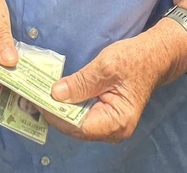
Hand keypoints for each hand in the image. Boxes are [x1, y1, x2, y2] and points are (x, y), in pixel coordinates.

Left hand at [47, 32, 169, 142]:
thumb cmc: (134, 59)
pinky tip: (56, 96)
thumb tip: (55, 94)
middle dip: (55, 113)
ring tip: (39, 96)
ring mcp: (111, 126)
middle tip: (32, 97)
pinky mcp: (107, 117)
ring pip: (78, 123)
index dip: (56, 114)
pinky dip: (69, 107)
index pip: (79, 126)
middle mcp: (115, 130)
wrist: (154, 56)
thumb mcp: (106, 66)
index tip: (36, 99)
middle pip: (77, 128)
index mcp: (118, 121)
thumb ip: (81, 82)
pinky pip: (84, 116)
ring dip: (60, 110)